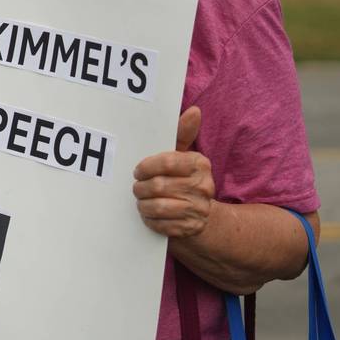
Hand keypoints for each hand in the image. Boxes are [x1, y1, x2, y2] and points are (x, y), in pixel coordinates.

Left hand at [132, 107, 214, 237]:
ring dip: (144, 205)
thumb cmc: (183, 179)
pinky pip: (161, 225)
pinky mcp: (190, 228)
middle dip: (141, 188)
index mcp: (200, 164)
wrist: (200, 215)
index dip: (146, 167)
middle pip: (159, 185)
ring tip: (141, 201)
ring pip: (159, 206)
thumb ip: (182, 134)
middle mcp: (204, 186)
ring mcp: (199, 209)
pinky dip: (150, 220)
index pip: (167, 161)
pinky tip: (150, 215)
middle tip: (136, 188)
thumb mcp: (183, 156)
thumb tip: (194, 111)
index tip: (138, 171)